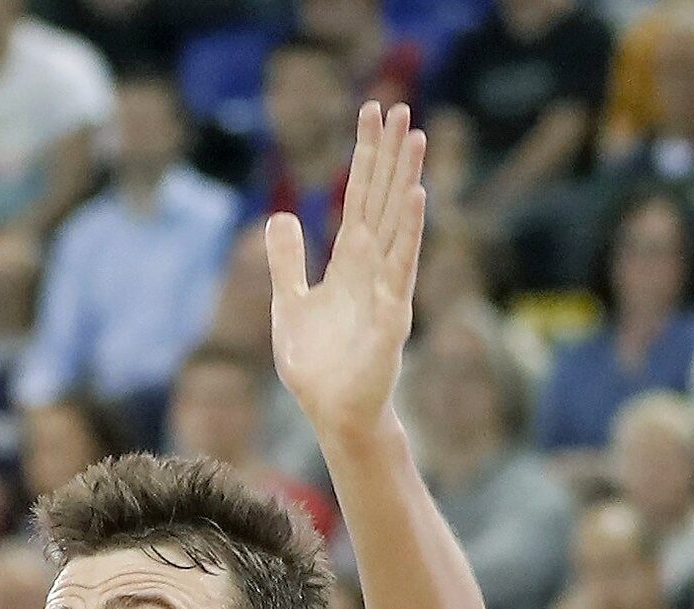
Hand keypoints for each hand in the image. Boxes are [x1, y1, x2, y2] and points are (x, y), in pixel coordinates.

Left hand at [267, 101, 425, 442]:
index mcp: (349, 263)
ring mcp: (386, 289)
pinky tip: (416, 201)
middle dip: (388, 156)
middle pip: (382, 200)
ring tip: (414, 140)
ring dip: (406, 181)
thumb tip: (281, 216)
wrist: (333, 411)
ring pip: (397, 224)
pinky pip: (401, 268)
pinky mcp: (391, 317)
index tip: (371, 114)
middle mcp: (373, 268)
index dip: (364, 157)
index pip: (358, 198)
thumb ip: (287, 261)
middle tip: (398, 107)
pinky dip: (408, 235)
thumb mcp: (289, 303)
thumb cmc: (319, 363)